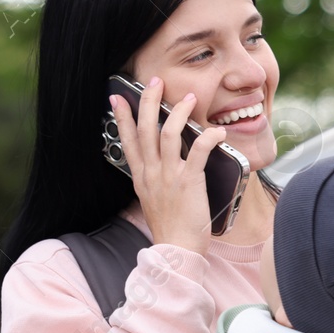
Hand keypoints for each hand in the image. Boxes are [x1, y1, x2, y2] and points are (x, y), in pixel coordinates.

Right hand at [108, 75, 224, 255]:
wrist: (176, 250)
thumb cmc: (170, 228)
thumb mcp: (152, 200)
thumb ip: (153, 180)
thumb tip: (157, 166)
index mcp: (142, 177)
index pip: (128, 140)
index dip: (122, 117)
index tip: (117, 97)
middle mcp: (152, 173)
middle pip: (145, 129)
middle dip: (148, 102)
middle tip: (154, 82)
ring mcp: (169, 176)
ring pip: (169, 134)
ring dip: (178, 112)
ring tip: (188, 97)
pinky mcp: (189, 182)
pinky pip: (198, 153)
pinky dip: (208, 138)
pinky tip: (216, 130)